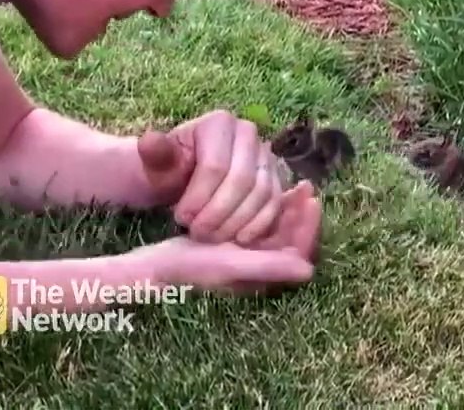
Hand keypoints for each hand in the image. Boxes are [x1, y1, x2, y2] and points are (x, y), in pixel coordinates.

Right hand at [128, 180, 322, 294]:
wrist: (152, 268)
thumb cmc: (190, 269)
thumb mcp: (229, 264)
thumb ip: (268, 266)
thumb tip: (308, 270)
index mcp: (262, 278)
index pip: (299, 252)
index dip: (308, 226)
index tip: (311, 199)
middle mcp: (258, 269)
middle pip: (291, 239)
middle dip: (300, 213)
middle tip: (305, 186)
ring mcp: (246, 257)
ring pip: (277, 230)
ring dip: (285, 209)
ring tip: (291, 186)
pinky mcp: (232, 246)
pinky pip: (259, 225)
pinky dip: (266, 209)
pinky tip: (264, 191)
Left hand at [136, 110, 283, 245]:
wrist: (186, 177)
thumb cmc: (171, 169)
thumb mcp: (157, 162)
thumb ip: (154, 154)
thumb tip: (150, 142)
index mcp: (219, 122)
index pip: (215, 166)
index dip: (199, 198)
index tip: (181, 219)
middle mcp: (249, 133)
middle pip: (242, 180)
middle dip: (218, 213)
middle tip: (198, 234)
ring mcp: (266, 155)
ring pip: (261, 193)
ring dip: (237, 222)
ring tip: (213, 238)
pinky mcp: (276, 178)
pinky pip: (275, 203)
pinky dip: (259, 225)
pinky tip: (238, 239)